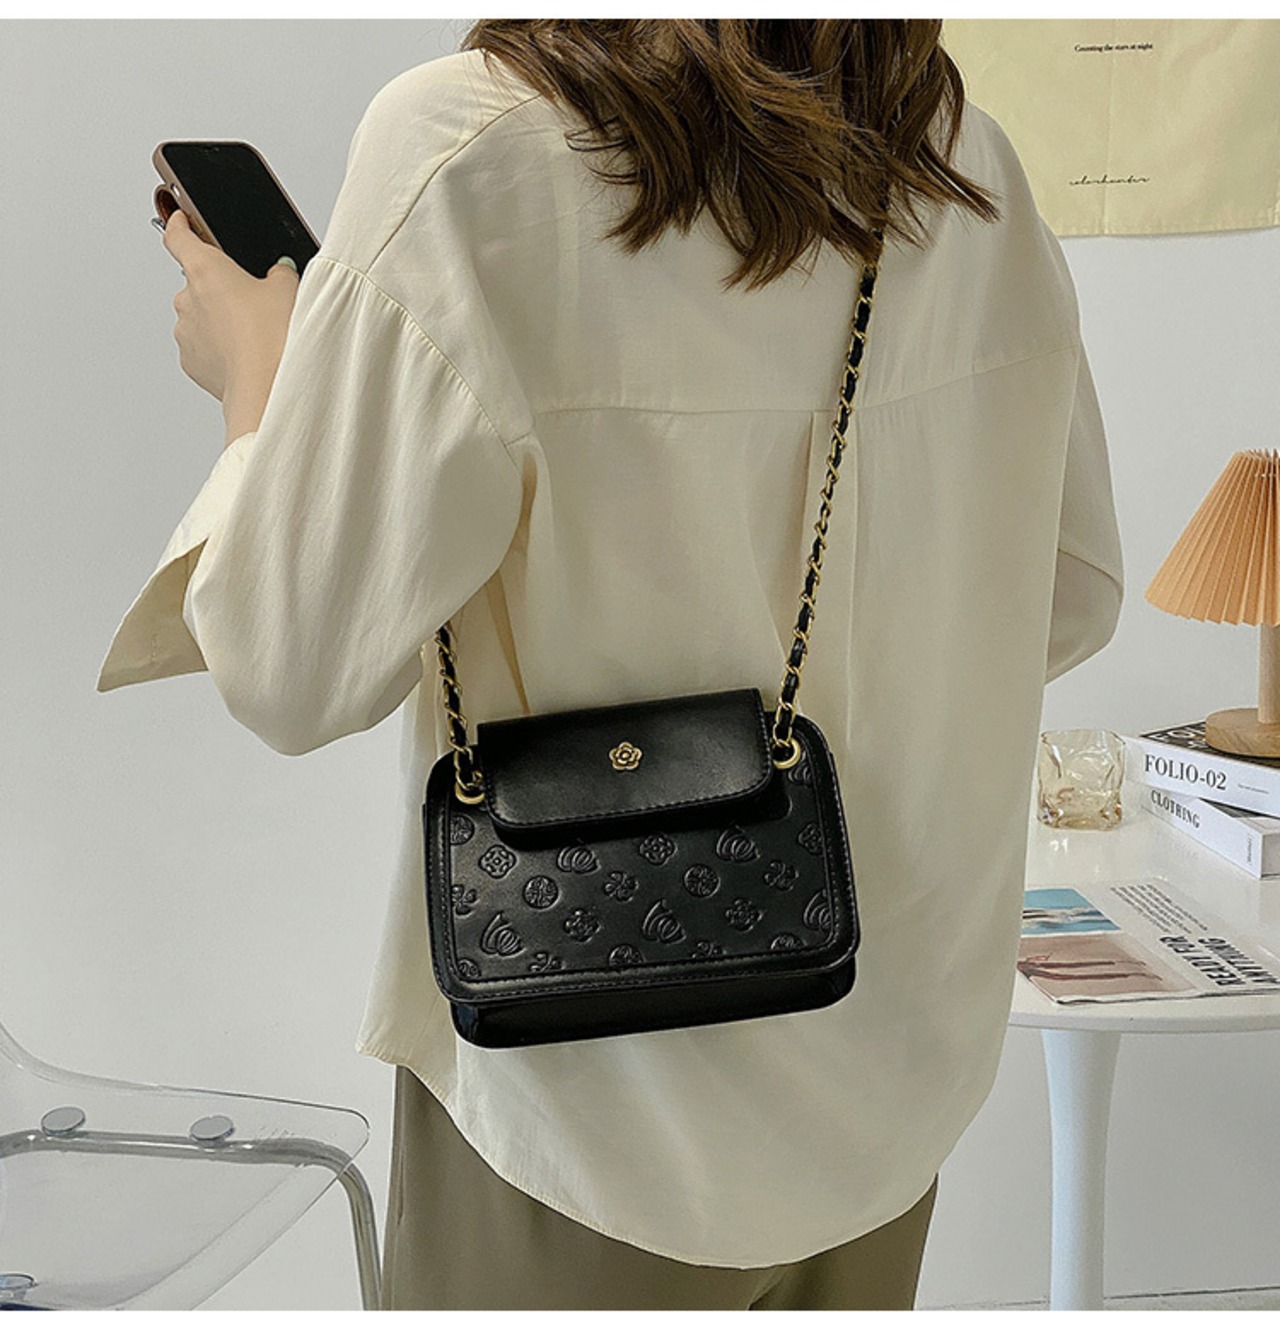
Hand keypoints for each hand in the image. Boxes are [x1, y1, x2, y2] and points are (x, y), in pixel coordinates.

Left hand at [163, 208, 299, 408]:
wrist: (265, 389)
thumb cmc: (272, 340)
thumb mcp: (288, 290)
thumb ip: (279, 273)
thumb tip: (278, 272)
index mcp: (205, 270)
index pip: (178, 237)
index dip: (179, 224)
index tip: (180, 219)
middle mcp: (186, 299)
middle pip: (198, 283)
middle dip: (220, 289)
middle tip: (252, 302)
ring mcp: (185, 332)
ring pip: (200, 318)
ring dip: (220, 321)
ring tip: (253, 335)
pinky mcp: (191, 362)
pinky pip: (202, 347)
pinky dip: (219, 348)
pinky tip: (245, 355)